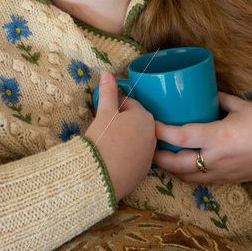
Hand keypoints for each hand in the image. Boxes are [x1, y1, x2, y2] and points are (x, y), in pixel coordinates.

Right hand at [84, 72, 156, 201]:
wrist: (99, 177)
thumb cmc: (102, 140)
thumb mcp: (104, 112)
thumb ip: (108, 92)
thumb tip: (107, 73)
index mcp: (145, 117)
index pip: (129, 105)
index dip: (114, 108)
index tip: (103, 114)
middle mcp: (152, 135)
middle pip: (134, 123)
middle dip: (121, 123)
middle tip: (104, 129)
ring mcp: (149, 155)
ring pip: (135, 140)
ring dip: (124, 139)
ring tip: (107, 145)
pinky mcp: (143, 172)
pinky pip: (135, 158)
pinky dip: (126, 156)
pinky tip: (113, 159)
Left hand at [152, 91, 251, 183]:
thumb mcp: (242, 106)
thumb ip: (219, 100)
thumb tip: (204, 93)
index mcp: (219, 137)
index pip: (180, 137)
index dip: (161, 131)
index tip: (150, 123)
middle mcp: (218, 159)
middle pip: (177, 164)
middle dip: (158, 156)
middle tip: (147, 144)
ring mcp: (224, 173)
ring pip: (187, 177)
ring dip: (172, 168)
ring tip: (161, 155)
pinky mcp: (231, 180)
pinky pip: (202, 181)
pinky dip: (188, 174)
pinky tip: (185, 164)